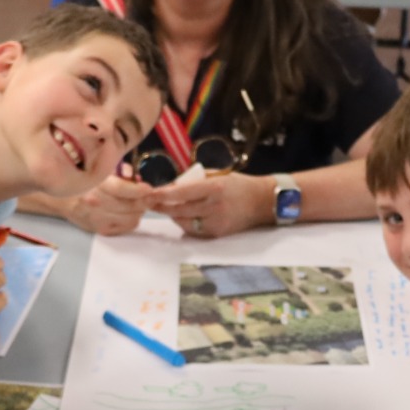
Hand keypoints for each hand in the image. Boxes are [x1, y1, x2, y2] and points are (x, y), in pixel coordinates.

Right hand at [53, 177, 151, 235]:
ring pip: (132, 218)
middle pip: (131, 206)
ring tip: (137, 203)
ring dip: (139, 211)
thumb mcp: (100, 171)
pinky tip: (128, 212)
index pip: (123, 189)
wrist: (62, 199)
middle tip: (150, 196)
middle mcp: (96, 203)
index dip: (140, 190)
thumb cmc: (83, 181)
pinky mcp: (101, 229)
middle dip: (145, 201)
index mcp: (95, 185)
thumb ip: (120, 172)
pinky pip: (127, 227)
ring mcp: (99, 218)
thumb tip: (137, 178)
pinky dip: (132, 220)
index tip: (149, 189)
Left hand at [150, 169, 272, 237]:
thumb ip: (196, 180)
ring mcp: (216, 223)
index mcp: (215, 188)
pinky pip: (193, 230)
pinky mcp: (217, 234)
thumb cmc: (239, 185)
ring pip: (183, 222)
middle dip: (161, 206)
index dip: (163, 194)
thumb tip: (172, 185)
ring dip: (171, 215)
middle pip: (179, 210)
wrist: (262, 202)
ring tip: (162, 207)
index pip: (183, 192)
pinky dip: (184, 223)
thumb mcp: (218, 175)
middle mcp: (214, 207)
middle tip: (147, 202)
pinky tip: (180, 216)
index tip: (150, 193)